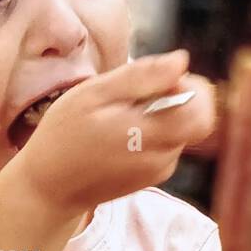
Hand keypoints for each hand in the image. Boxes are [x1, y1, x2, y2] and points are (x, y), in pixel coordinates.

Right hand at [7, 49, 215, 216]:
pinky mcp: (150, 177)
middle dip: (175, 98)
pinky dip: (149, 133)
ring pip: (179, 130)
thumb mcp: (93, 94)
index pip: (202, 105)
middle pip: (195, 117)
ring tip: (117, 118)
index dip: (187, 84)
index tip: (155, 81)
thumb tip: (182, 61)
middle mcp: (163, 157)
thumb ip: (141, 76)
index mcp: (152, 134)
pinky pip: (164, 145)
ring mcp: (158, 171)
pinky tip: (117, 134)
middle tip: (137, 96)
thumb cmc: (63, 136)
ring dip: (158, 116)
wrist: (48, 189)